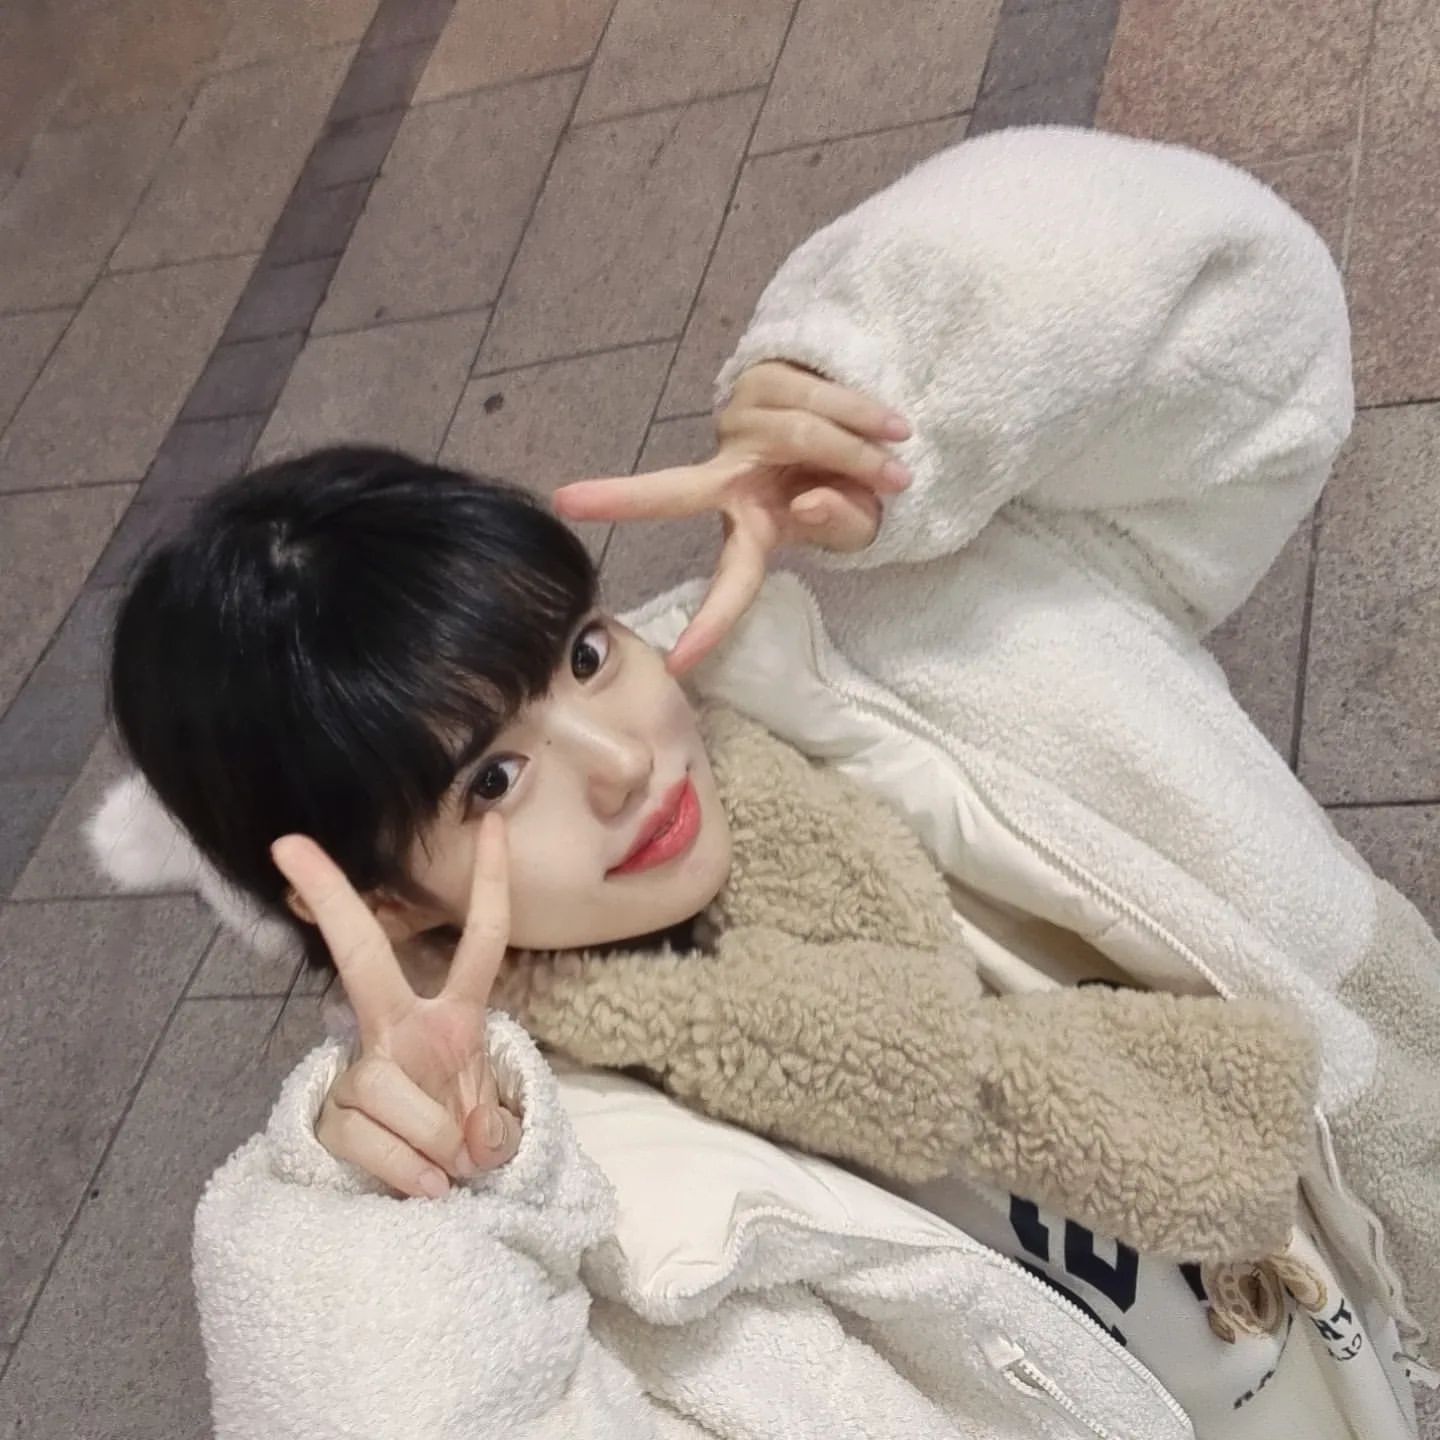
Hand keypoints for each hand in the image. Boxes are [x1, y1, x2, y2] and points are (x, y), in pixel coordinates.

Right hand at [271, 813, 520, 1198]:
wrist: (424, 1200)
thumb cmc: (464, 1143)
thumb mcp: (497, 1134)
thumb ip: (494, 1131)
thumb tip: (470, 1142)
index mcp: (453, 1018)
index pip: (483, 942)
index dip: (493, 885)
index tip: (495, 823)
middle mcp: (402, 1029)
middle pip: (366, 959)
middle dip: (335, 902)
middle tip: (291, 844)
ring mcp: (362, 1070)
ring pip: (384, 1086)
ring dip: (430, 1140)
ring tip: (448, 1167)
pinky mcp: (329, 1113)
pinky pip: (364, 1137)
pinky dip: (404, 1172)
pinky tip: (423, 1187)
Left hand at [552, 362, 910, 673]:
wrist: (867, 417)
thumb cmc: (855, 485)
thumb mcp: (859, 523)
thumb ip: (839, 523)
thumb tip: (805, 501)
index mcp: (751, 523)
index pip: (727, 579)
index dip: (710, 622)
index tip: (676, 664)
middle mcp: (729, 476)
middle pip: (677, 491)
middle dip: (626, 497)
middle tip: (568, 502)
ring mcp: (739, 425)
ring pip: (805, 436)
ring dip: (862, 455)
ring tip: (898, 472)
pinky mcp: (761, 380)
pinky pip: (823, 398)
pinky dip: (867, 418)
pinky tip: (895, 429)